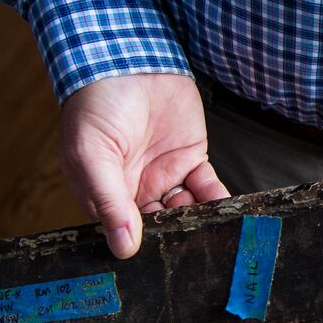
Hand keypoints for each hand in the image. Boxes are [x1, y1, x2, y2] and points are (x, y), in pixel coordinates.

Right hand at [59, 72, 229, 258]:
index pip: (124, 233)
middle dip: (178, 238)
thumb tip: (123, 247)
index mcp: (104, 196)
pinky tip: (230, 212)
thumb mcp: (92, 156)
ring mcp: (164, 175)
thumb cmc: (95, 105)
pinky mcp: (190, 159)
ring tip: (217, 237)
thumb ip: (110, 201)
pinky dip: (219, 200)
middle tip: (199, 256)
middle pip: (160, 226)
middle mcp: (135, 190)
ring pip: (186, 210)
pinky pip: (207, 188)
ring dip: (201, 222)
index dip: (144, 248)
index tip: (164, 263)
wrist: (126, 59)